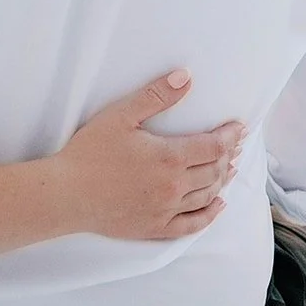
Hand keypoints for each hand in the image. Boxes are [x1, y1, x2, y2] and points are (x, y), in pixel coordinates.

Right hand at [50, 71, 245, 240]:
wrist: (67, 194)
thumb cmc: (90, 152)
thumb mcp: (120, 115)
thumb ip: (156, 96)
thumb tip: (186, 77)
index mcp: (169, 157)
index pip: (213, 146)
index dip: (229, 136)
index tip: (238, 128)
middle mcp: (175, 186)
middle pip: (215, 171)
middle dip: (228, 155)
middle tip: (235, 144)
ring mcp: (167, 210)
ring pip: (207, 196)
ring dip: (222, 180)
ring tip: (229, 167)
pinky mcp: (156, 228)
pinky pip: (193, 224)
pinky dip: (210, 214)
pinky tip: (218, 205)